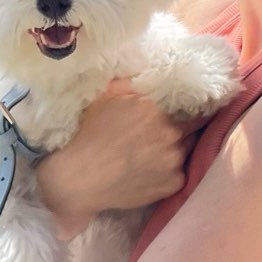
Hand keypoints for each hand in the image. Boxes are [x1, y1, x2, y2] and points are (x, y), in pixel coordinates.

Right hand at [36, 79, 199, 239]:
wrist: (80, 179)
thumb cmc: (88, 138)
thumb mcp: (102, 100)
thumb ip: (126, 86)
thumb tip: (141, 78)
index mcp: (154, 109)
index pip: (171, 109)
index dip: (163, 118)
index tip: (152, 127)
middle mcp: (170, 132)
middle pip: (180, 130)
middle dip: (168, 135)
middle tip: (148, 145)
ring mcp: (174, 159)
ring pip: (180, 152)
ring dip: (169, 155)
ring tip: (148, 162)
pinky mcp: (175, 183)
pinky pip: (178, 176)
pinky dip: (166, 177)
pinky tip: (148, 177)